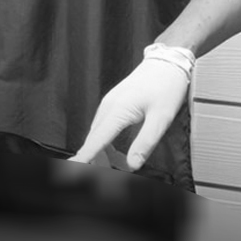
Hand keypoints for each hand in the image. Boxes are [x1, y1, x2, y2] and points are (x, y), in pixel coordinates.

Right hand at [70, 58, 190, 170]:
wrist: (168, 61)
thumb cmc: (167, 86)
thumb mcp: (162, 118)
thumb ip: (146, 142)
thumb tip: (132, 165)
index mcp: (118, 111)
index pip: (96, 141)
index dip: (84, 158)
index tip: (71, 170)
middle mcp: (108, 107)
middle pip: (93, 141)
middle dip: (95, 161)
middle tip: (107, 179)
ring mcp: (109, 104)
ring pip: (97, 135)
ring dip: (102, 153)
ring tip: (117, 169)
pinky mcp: (113, 104)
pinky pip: (103, 128)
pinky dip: (106, 143)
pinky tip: (117, 153)